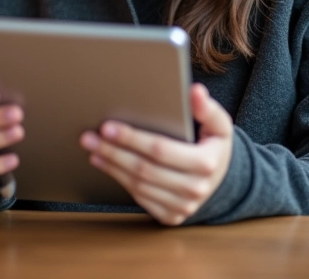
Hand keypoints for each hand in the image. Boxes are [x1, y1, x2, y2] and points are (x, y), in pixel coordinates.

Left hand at [79, 83, 232, 225]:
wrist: (220, 177)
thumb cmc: (213, 144)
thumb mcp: (218, 124)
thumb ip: (207, 108)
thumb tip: (195, 91)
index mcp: (205, 163)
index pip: (160, 149)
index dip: (132, 138)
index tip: (108, 127)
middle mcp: (194, 188)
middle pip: (143, 169)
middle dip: (112, 151)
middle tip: (89, 137)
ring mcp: (183, 206)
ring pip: (138, 186)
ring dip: (111, 166)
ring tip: (93, 149)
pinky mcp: (171, 216)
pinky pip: (140, 199)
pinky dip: (120, 181)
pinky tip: (106, 166)